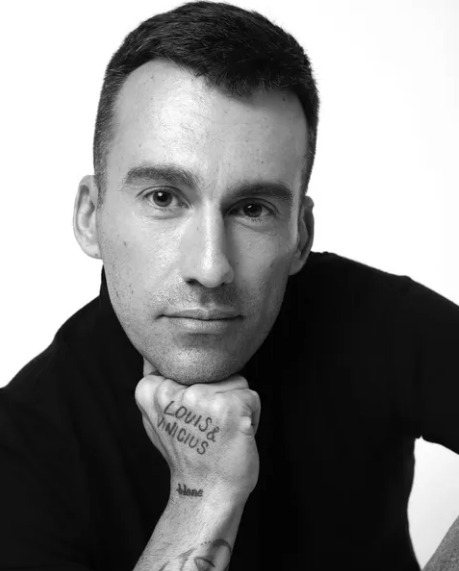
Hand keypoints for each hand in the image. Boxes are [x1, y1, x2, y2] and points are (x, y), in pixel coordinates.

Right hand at [135, 360, 260, 504]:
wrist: (205, 493)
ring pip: (234, 381)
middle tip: (207, 427)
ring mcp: (200, 398)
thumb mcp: (158, 417)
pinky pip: (251, 396)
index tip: (190, 418)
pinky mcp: (229, 407)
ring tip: (221, 432)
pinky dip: (252, 417)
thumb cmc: (188, 455)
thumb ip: (158, 385)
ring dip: (235, 405)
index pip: (187, 363)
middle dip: (217, 395)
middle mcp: (172, 390)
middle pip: (213, 370)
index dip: (196, 389)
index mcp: (150, 389)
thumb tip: (154, 356)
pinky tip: (235, 436)